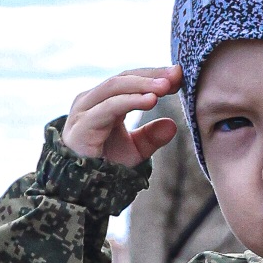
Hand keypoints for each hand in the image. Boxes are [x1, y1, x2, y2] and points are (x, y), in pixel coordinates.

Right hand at [63, 66, 181, 165]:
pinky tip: (150, 100)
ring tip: (166, 86)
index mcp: (104, 101)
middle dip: (151, 75)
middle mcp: (92, 100)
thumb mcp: (135, 150)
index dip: (154, 75)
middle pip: (124, 77)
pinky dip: (130, 101)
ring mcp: (84, 110)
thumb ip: (152, 137)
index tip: (179, 75)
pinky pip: (109, 107)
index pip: (131, 79)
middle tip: (176, 75)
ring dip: (142, 84)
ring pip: (115, 87)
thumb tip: (172, 125)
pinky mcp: (82, 124)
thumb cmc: (106, 164)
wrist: (84, 188)